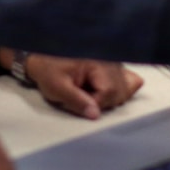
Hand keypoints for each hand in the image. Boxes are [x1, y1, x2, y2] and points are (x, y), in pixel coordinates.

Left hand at [7, 52, 144, 119]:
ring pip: (124, 88)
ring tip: (89, 95)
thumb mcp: (57, 88)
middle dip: (102, 102)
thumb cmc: (48, 69)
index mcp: (97, 62)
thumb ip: (77, 102)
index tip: (81, 106)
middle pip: (119, 90)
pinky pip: (127, 81)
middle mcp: (110, 60)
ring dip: (109, 98)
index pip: (109, 91)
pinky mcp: (114, 66)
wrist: (43, 55)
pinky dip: (119, 90)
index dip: (95, 104)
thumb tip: (95, 115)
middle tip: (83, 100)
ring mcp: (114, 62)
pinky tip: (106, 93)